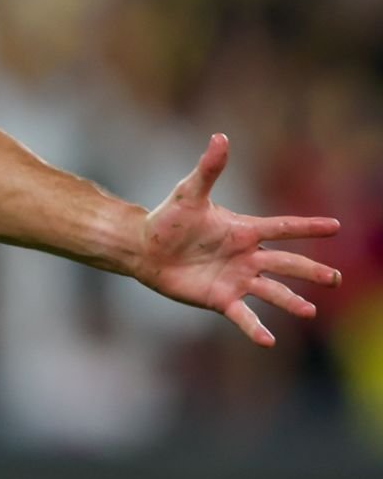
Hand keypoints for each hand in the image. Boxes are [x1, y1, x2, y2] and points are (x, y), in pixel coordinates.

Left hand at [136, 134, 342, 346]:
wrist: (144, 248)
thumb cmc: (168, 219)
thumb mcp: (189, 194)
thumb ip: (209, 170)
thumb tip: (220, 137)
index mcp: (244, 230)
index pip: (282, 227)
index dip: (307, 226)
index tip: (335, 226)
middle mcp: (246, 256)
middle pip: (285, 263)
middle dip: (310, 270)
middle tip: (334, 278)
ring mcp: (236, 279)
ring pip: (271, 291)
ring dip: (290, 300)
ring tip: (309, 310)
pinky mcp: (221, 298)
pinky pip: (243, 315)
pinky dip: (255, 328)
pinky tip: (269, 341)